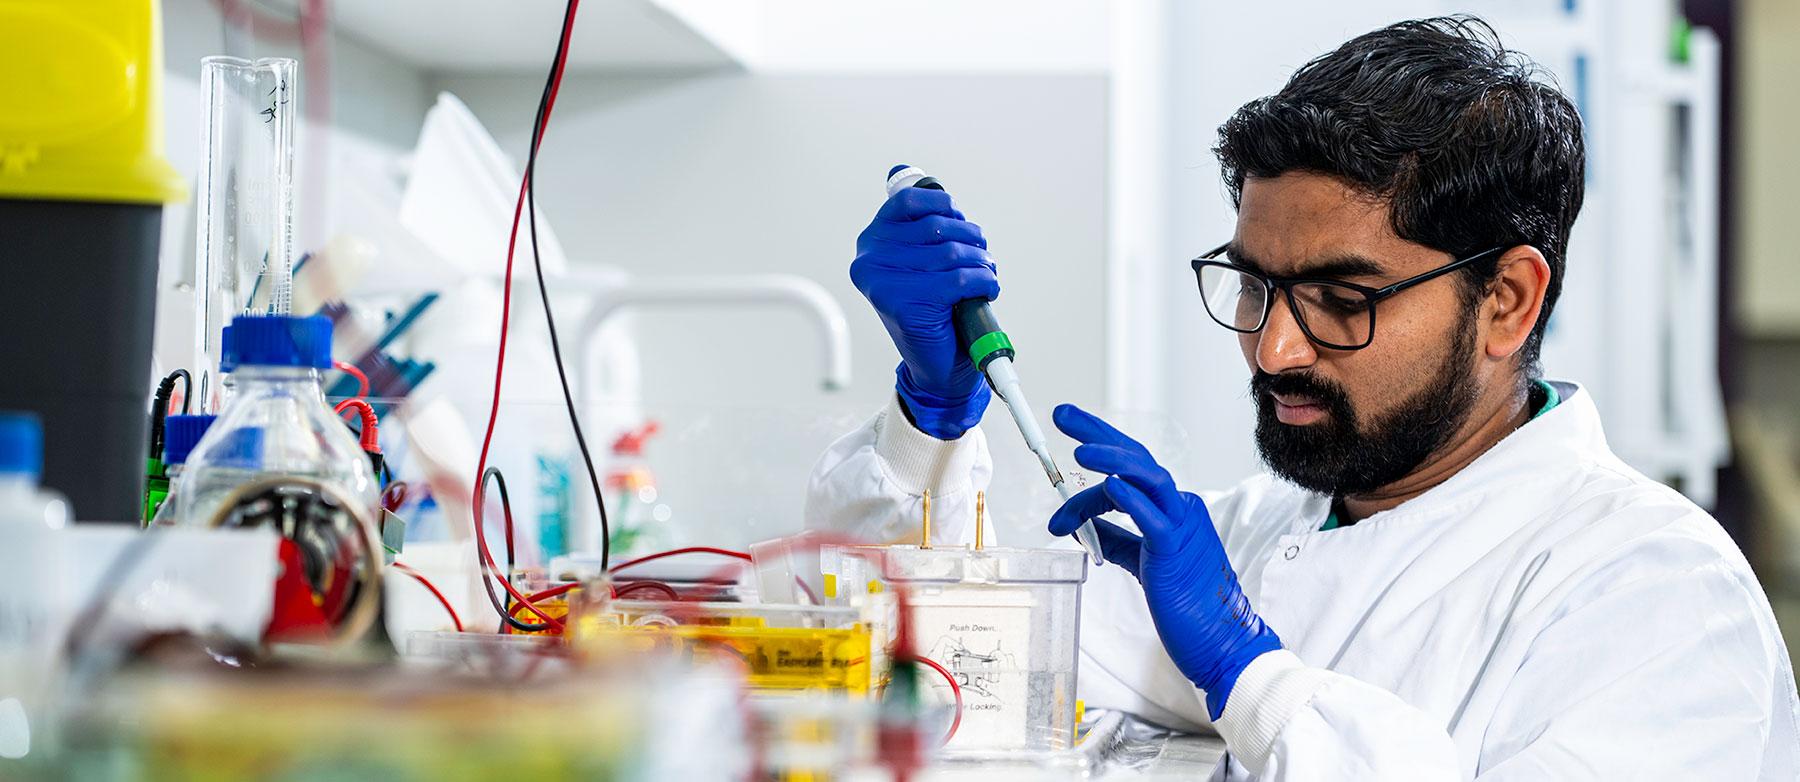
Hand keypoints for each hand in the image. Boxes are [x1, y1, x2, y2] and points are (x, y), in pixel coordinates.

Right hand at [850, 184, 996, 439]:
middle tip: (979, 259)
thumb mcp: (923, 258)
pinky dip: (984, 282)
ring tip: (984, 277)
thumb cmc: (935, 309)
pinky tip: (984, 292)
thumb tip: (905, 173)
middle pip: (939, 226)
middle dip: (971, 240)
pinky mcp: (905, 304)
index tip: (958, 225)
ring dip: (982, 264)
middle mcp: (870, 260)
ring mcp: (884, 283)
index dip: (945, 208)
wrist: (938, 366)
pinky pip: (961, 278)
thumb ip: (916, 219)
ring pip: (953, 253)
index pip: (910, 201)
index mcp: (871, 242)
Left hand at [1046, 404, 1281, 718]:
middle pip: (1136, 458)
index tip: (1059, 484)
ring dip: (1111, 458)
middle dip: (1097, 432)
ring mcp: (1181, 526)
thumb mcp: (1142, 562)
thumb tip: (1082, 527)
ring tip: (1078, 451)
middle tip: (1061, 414)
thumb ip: (1117, 541)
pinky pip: (1154, 518)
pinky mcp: (1177, 551)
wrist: (1221, 640)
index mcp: (1170, 509)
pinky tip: (1108, 486)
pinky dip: (1131, 498)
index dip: (1088, 475)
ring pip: (1148, 476)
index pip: (1126, 474)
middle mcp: (1179, 508)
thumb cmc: (1187, 603)